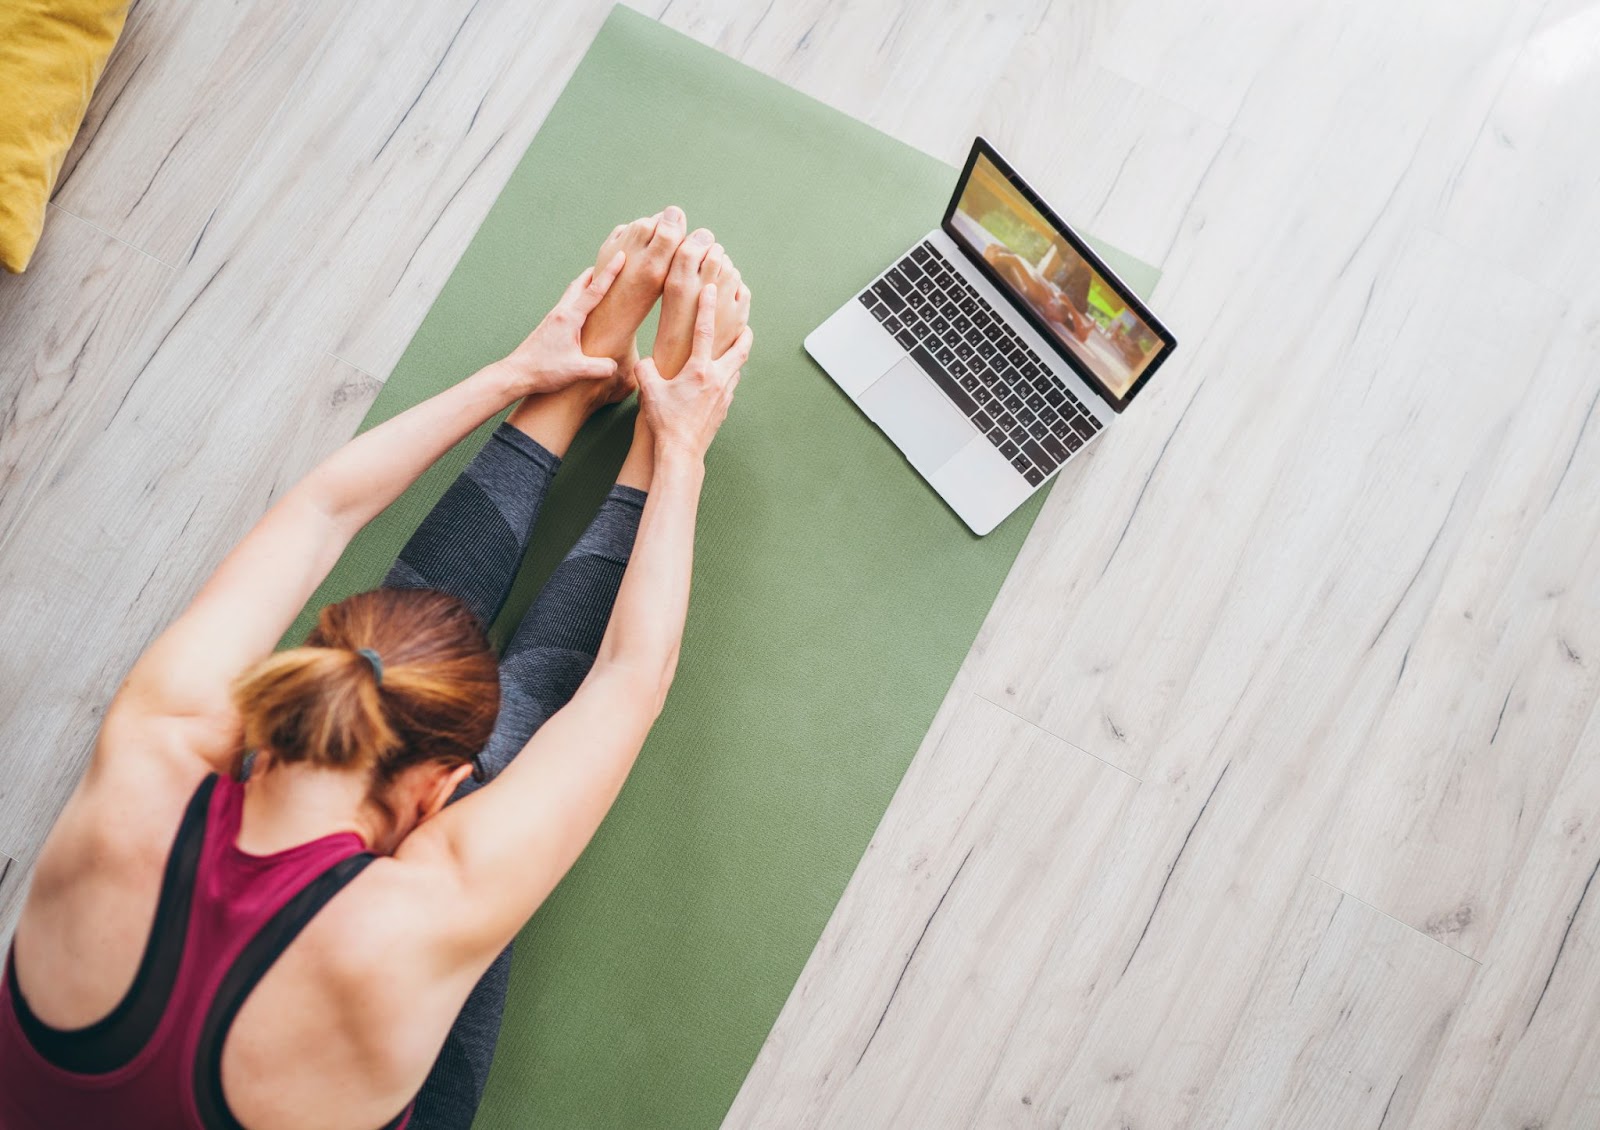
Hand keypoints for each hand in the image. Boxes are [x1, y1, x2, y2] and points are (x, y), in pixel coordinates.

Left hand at [497, 252, 627, 396]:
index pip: (595, 291)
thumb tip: (614, 365)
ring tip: (598, 283)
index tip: (621, 256)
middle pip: (580, 284)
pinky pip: (567, 305)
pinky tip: (582, 311)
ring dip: (586, 285)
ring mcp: (553, 318)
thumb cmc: (545, 370)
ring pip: (572, 293)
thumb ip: (601, 367)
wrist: (517, 373)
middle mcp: (560, 313)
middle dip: (597, 273)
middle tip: (612, 264)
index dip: (610, 273)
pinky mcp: (549, 326)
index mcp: (569, 318)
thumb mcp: (578, 371)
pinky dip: (578, 299)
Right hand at [636, 283, 753, 460]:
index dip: (707, 307)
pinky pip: (730, 386)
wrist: (682, 452)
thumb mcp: (649, 391)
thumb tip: (646, 363)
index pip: (704, 331)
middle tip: (745, 325)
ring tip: (735, 350)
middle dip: (744, 334)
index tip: (711, 290)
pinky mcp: (724, 408)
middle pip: (740, 350)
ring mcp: (724, 395)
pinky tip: (722, 379)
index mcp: (699, 370)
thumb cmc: (665, 421)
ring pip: (737, 369)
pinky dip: (729, 377)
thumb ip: (646, 370)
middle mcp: (717, 379)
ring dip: (737, 357)